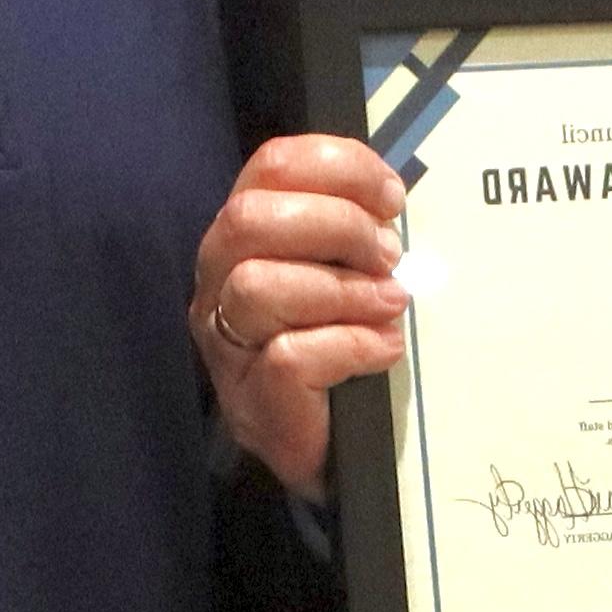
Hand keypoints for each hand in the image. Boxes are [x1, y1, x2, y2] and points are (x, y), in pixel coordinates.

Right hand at [194, 130, 411, 499]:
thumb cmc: (336, 345)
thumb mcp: (343, 270)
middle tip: (387, 257)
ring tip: (389, 305)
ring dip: (342, 289)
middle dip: (337, 225)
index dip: (338, 167)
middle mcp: (219, 280)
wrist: (329, 447)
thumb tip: (389, 205)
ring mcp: (226, 342)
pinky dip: (351, 344)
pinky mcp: (252, 396)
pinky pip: (291, 354)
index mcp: (244, 235)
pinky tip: (382, 350)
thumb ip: (351, 230)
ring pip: (259, 286)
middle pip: (251, 218)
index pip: (271, 165)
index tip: (392, 198)